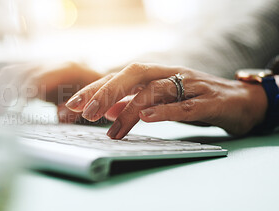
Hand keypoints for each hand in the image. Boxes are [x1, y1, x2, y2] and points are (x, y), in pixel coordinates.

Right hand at [0, 62, 101, 121]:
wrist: (97, 77)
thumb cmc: (98, 92)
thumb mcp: (94, 100)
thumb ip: (79, 107)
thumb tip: (60, 115)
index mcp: (68, 69)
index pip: (41, 77)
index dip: (25, 90)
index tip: (13, 107)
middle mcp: (50, 64)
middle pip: (20, 73)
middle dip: (4, 92)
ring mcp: (40, 65)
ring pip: (10, 73)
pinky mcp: (31, 71)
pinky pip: (9, 76)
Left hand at [65, 63, 267, 138]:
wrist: (240, 100)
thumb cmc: (194, 99)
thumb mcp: (161, 99)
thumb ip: (135, 102)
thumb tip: (106, 110)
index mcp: (156, 73)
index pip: (120, 77)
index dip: (95, 89)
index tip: (73, 105)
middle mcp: (170, 73)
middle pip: (133, 75)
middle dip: (106, 92)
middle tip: (86, 113)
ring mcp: (190, 85)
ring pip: (155, 90)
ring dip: (130, 109)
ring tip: (112, 129)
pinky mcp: (209, 101)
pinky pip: (185, 105)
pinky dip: (165, 111)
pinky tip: (147, 118)